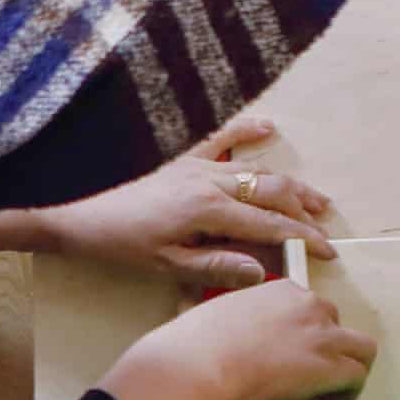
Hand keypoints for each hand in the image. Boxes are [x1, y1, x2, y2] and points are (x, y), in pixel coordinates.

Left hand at [0, 115, 336, 285]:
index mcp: (209, 211)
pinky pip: (220, 136)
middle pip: (272, 192)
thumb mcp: (165, 265)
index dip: (303, 238)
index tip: (328, 252)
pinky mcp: (179, 153)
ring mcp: (195, 162)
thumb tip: (262, 271)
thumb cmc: (116, 242)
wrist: (71, 206)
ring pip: (255, 169)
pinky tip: (267, 128)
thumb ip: (216, 267)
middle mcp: (209, 180)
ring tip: (314, 197)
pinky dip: (246, 131)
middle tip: (326, 229)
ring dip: (288, 183)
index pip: (270, 224)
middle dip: (304, 211)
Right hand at [94, 279, 377, 399]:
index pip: (307, 307)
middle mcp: (307, 305)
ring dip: (348, 370)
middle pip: (336, 325)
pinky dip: (346, 393)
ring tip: (326, 393)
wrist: (196, 365)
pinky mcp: (330, 367)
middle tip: (305, 375)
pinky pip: (357, 377)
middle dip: (326, 349)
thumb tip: (228, 343)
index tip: (287, 354)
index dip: (301, 334)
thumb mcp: (213, 315)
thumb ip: (232, 323)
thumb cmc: (190, 346)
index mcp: (278, 289)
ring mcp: (322, 335)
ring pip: (362, 349)